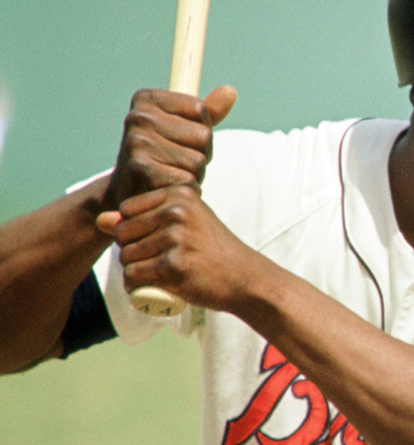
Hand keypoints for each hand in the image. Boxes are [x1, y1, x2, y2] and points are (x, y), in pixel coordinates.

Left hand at [97, 184, 264, 311]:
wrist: (243, 276)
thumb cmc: (211, 249)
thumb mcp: (184, 223)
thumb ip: (143, 216)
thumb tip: (100, 219)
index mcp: (179, 194)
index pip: (126, 210)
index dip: (135, 230)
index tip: (159, 240)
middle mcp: (176, 211)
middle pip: (122, 234)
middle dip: (132, 251)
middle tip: (159, 261)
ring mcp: (175, 238)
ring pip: (126, 257)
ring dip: (135, 272)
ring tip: (160, 275)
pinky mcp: (174, 265)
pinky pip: (133, 277)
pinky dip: (137, 288)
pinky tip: (154, 287)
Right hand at [104, 85, 236, 209]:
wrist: (131, 194)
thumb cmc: (162, 157)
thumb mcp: (183, 128)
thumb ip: (208, 111)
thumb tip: (231, 91)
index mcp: (147, 99)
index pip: (201, 109)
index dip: (201, 130)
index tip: (180, 140)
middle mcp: (138, 117)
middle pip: (203, 135)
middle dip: (200, 154)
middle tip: (176, 162)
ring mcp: (138, 142)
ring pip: (198, 160)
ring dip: (194, 174)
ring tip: (171, 174)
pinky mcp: (141, 169)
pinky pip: (188, 180)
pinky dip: (186, 188)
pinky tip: (168, 187)